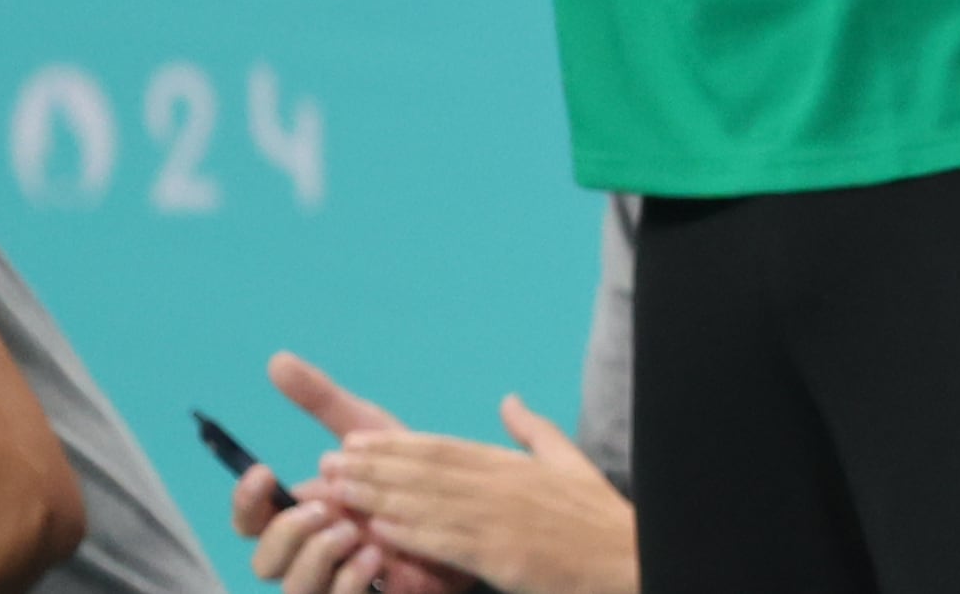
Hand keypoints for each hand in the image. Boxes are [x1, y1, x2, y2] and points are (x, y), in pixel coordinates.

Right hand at [233, 353, 469, 593]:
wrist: (469, 507)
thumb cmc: (412, 470)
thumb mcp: (367, 428)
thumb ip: (322, 399)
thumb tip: (277, 359)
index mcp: (305, 513)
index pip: (251, 520)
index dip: (245, 502)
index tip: (263, 470)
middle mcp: (312, 551)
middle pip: (263, 562)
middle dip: (286, 534)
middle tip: (325, 508)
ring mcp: (336, 579)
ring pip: (294, 588)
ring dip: (317, 558)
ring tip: (353, 529)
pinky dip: (350, 581)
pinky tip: (377, 556)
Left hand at [320, 398, 634, 593]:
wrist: (628, 559)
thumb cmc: (597, 519)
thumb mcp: (568, 462)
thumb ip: (533, 431)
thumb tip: (508, 401)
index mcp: (512, 464)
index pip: (442, 448)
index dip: (395, 445)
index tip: (356, 442)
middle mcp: (501, 484)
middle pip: (425, 470)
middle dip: (374, 465)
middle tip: (330, 461)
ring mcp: (500, 519)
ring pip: (426, 501)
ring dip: (377, 494)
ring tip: (338, 489)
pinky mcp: (502, 554)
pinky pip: (445, 540)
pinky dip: (408, 532)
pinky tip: (377, 527)